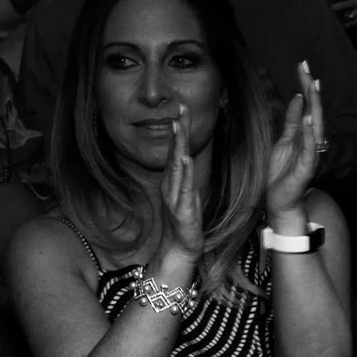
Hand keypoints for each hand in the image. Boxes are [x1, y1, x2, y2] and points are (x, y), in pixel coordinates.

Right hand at [159, 105, 204, 257]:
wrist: (180, 248)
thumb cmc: (184, 222)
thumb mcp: (185, 194)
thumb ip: (184, 177)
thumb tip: (185, 159)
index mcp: (173, 180)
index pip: (177, 150)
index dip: (179, 130)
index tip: (182, 109)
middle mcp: (171, 185)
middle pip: (175, 152)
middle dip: (178, 130)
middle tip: (180, 109)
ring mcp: (175, 196)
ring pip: (177, 167)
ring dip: (178, 146)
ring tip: (180, 127)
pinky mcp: (182, 209)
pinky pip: (183, 189)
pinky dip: (184, 174)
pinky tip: (185, 160)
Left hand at [263, 61, 324, 218]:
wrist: (280, 200)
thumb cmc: (282, 172)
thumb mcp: (283, 140)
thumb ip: (291, 120)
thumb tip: (298, 97)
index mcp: (305, 134)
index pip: (308, 105)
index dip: (305, 85)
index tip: (302, 65)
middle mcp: (311, 141)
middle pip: (313, 111)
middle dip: (311, 89)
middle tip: (307, 68)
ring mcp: (310, 154)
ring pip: (315, 127)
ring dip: (313, 107)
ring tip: (311, 87)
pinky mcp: (306, 168)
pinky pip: (309, 150)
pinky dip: (309, 135)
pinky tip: (308, 121)